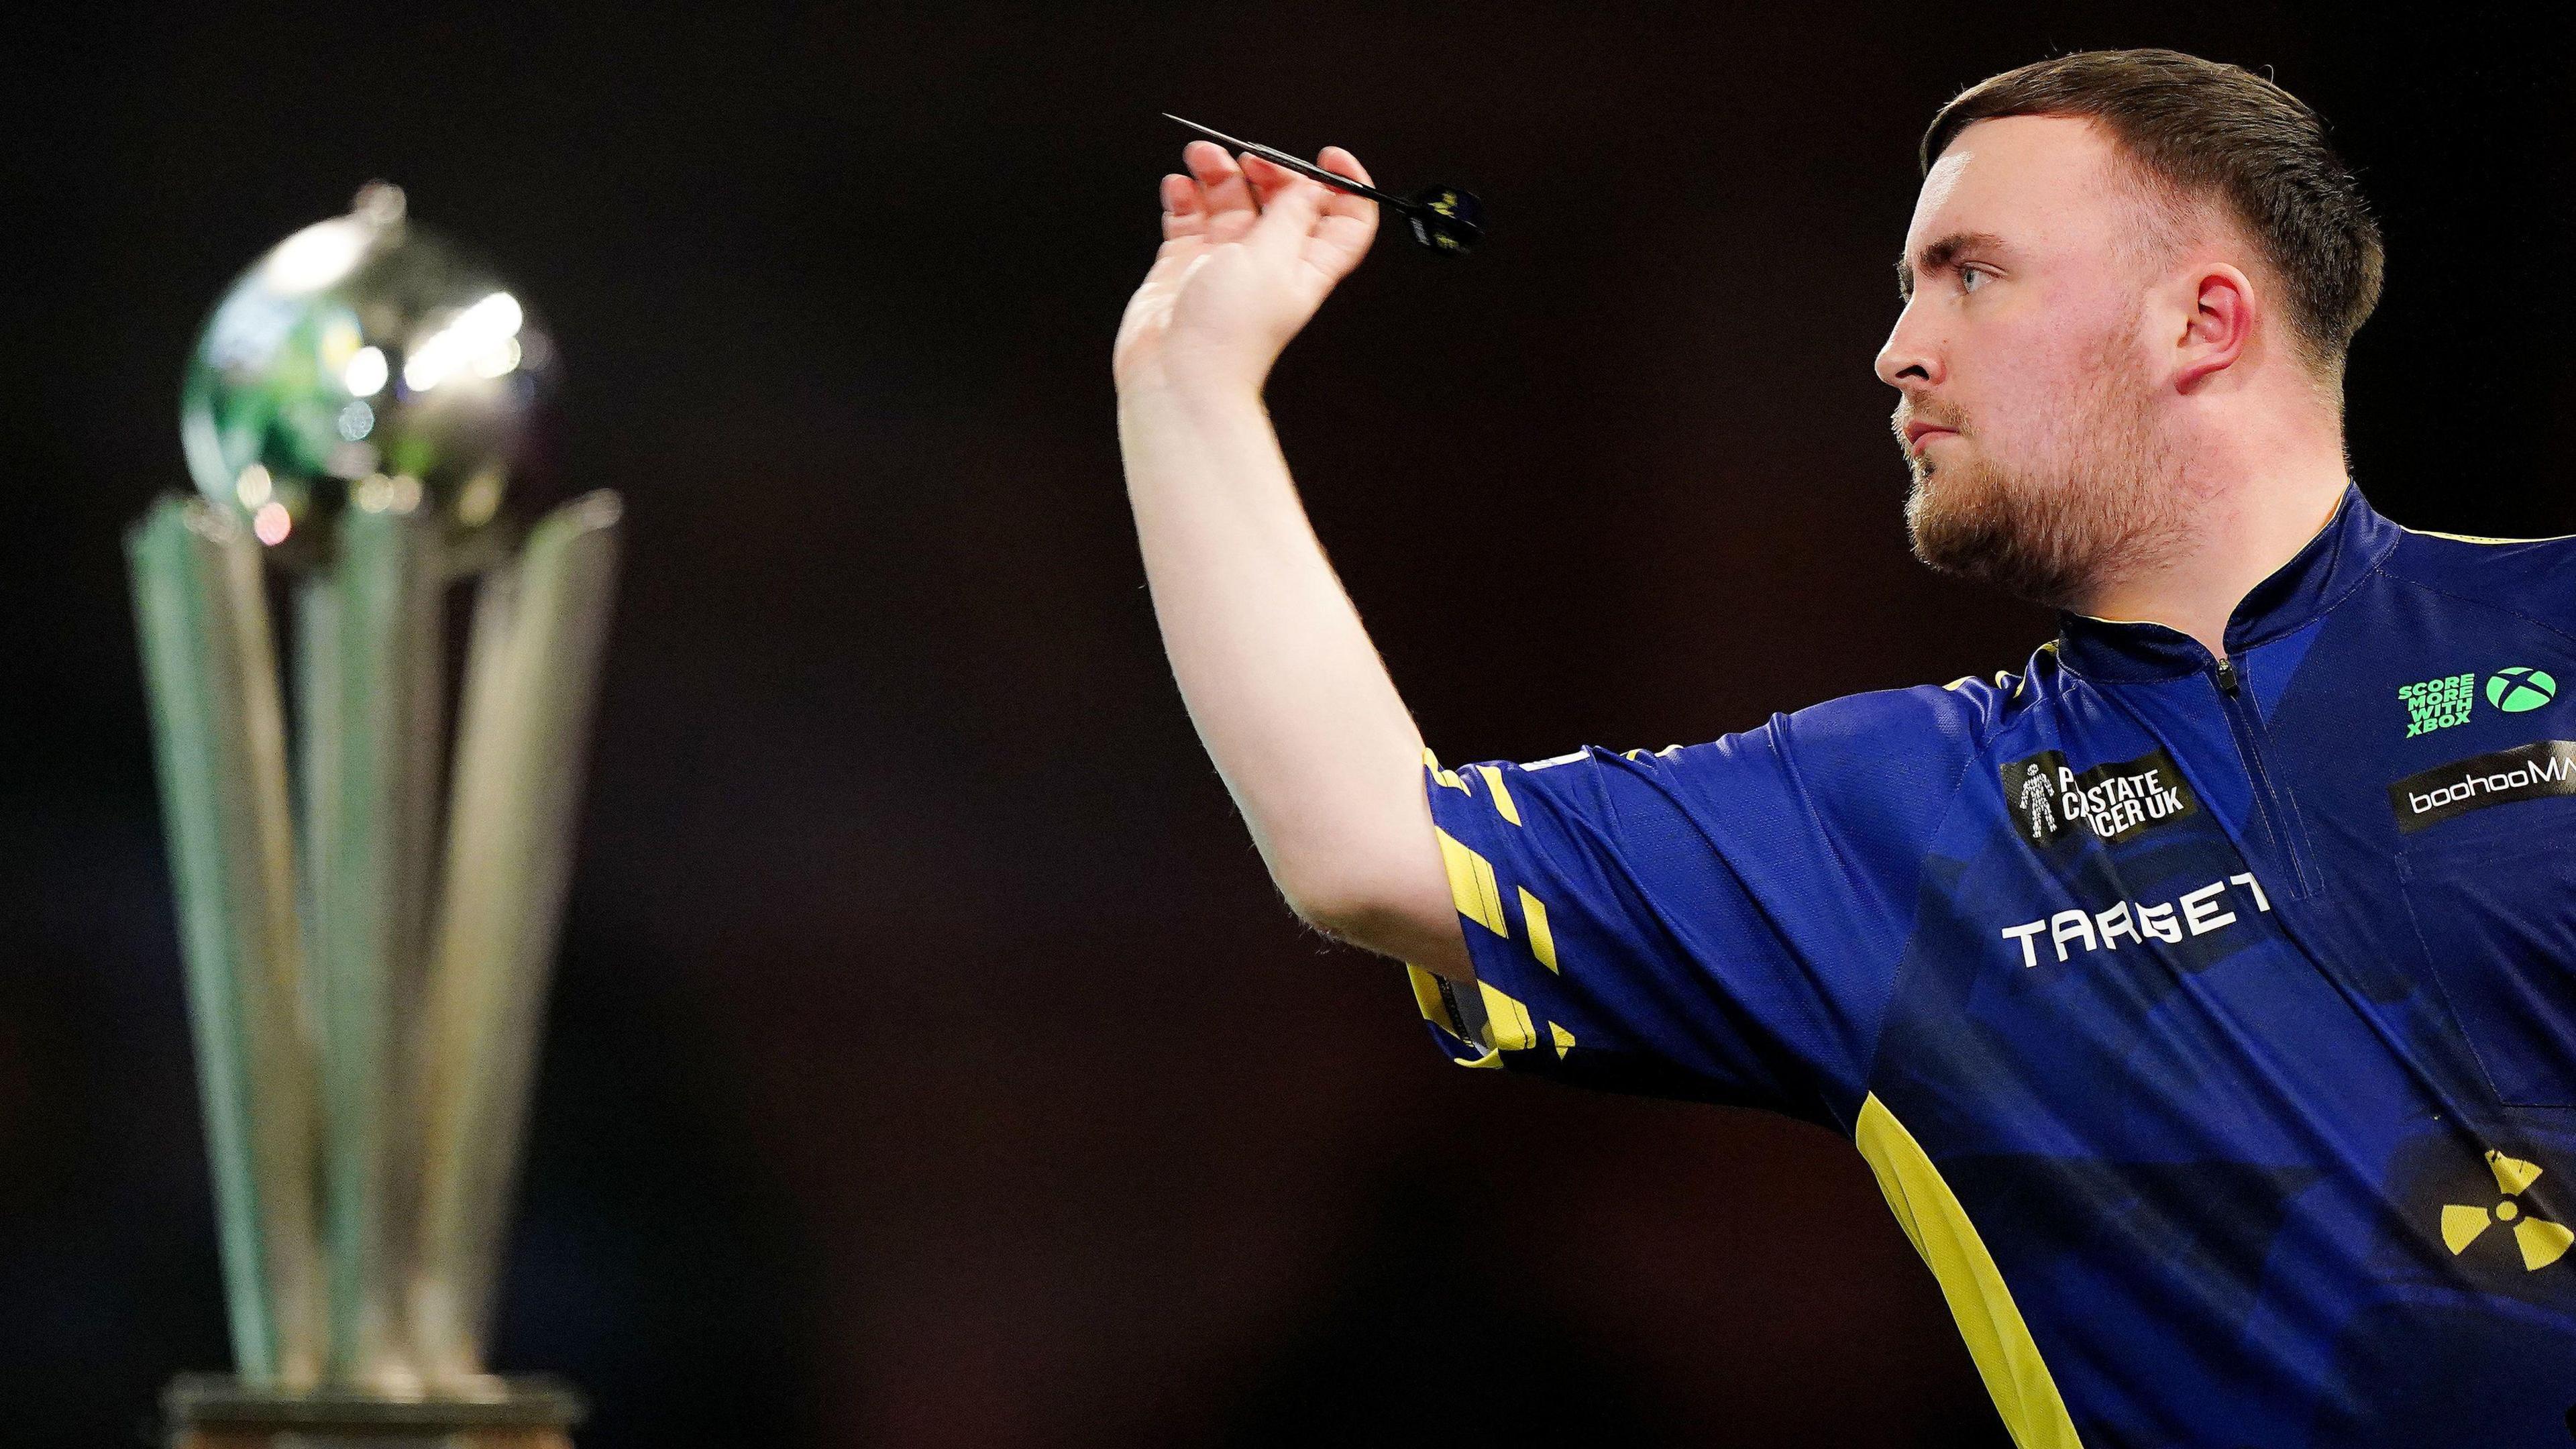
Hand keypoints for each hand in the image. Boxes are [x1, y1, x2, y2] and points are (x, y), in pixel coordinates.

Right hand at [1113, 140, 1378, 398]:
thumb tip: (1311, 186)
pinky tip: (1179, 186)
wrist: (1176, 374)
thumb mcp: (1271, 260)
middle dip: (1266, 169)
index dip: (1344, 186)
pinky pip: (1191, 218)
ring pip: (1231, 202)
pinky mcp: (1188, 264)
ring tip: (1200, 159)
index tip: (1328, 159)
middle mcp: (1270, 261)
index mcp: (1305, 264)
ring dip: (1217, 173)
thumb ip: (1290, 215)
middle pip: (1281, 200)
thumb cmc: (1228, 336)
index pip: (1344, 220)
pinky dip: (1186, 197)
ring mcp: (1227, 261)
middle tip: (1246, 158)